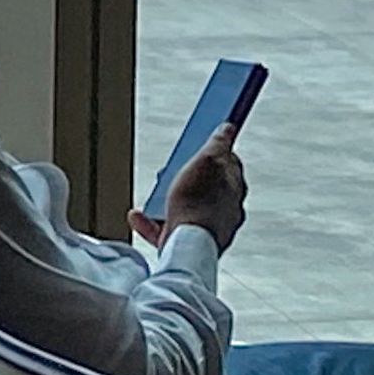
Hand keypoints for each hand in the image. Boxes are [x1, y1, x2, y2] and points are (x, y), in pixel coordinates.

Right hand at [135, 124, 246, 250]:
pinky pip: (166, 231)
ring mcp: (208, 229)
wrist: (187, 245)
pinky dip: (151, 223)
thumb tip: (228, 128)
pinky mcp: (188, 245)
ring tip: (154, 196)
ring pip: (187, 209)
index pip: (229, 164)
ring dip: (169, 201)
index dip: (215, 152)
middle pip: (207, 188)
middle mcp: (226, 212)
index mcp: (235, 189)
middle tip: (173, 172)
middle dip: (189, 179)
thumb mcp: (206, 160)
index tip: (201, 146)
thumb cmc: (198, 203)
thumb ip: (218, 144)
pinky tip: (138, 216)